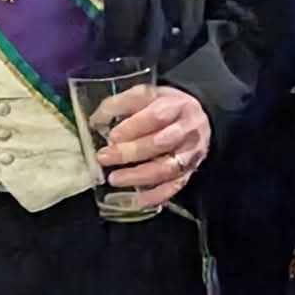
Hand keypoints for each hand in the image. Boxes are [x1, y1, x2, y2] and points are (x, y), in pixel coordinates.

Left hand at [93, 84, 210, 209]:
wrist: (198, 116)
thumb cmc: (166, 106)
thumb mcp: (145, 94)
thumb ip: (120, 104)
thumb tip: (96, 120)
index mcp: (176, 106)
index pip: (156, 117)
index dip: (133, 127)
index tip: (111, 136)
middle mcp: (187, 130)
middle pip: (160, 143)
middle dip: (130, 152)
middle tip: (104, 157)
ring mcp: (191, 153)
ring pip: (167, 168)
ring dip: (139, 176)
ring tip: (114, 179)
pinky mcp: (191, 171)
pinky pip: (175, 186)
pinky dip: (157, 195)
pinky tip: (138, 199)